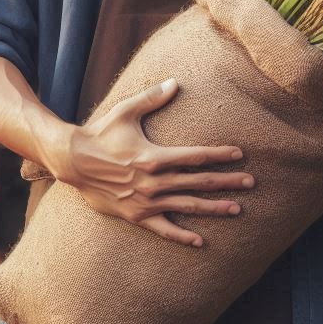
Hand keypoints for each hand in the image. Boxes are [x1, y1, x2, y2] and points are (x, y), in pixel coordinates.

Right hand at [47, 78, 253, 247]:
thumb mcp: (125, 111)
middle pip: (199, 182)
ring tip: (236, 209)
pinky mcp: (136, 215)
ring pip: (187, 206)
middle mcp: (154, 181)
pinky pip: (164, 230)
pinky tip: (200, 241)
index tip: (240, 155)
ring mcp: (146, 201)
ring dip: (213, 208)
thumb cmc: (100, 134)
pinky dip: (182, 237)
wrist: (72, 162)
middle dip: (227, 182)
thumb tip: (175, 82)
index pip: (196, 156)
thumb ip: (152, 98)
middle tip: (250, 183)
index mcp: (155, 156)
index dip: (220, 155)